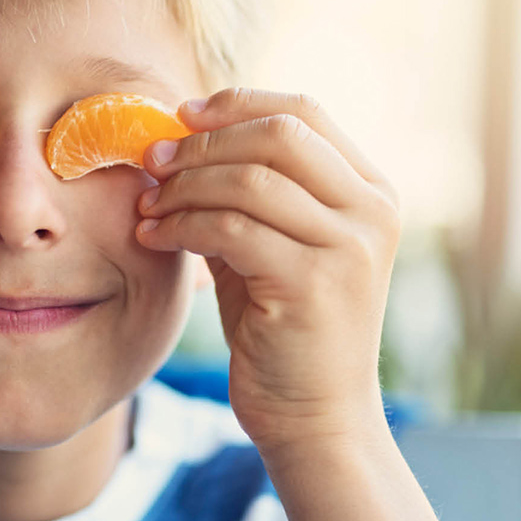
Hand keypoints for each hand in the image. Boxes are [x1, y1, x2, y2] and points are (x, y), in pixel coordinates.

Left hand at [136, 87, 400, 451]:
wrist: (314, 417)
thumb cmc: (283, 328)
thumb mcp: (272, 244)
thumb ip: (248, 190)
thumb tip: (180, 134)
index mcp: (370, 191)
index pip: (305, 112)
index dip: (237, 104)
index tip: (180, 115)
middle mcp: (372, 211)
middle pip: (279, 135)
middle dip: (204, 142)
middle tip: (152, 161)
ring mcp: (349, 247)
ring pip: (250, 180)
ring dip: (184, 186)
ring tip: (147, 207)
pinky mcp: (314, 283)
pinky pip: (232, 228)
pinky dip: (182, 225)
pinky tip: (154, 237)